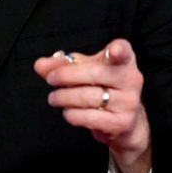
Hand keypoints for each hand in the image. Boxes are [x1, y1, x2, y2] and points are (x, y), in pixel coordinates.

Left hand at [34, 39, 151, 172]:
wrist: (124, 121)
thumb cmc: (102, 87)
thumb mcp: (84, 70)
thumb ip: (62, 65)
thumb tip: (40, 65)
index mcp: (124, 61)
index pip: (124, 52)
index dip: (119, 50)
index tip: (113, 50)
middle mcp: (131, 79)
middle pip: (94, 74)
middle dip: (66, 76)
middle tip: (50, 79)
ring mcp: (129, 102)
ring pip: (88, 97)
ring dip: (64, 97)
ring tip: (54, 98)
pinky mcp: (121, 123)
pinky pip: (89, 117)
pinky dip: (72, 114)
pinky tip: (68, 112)